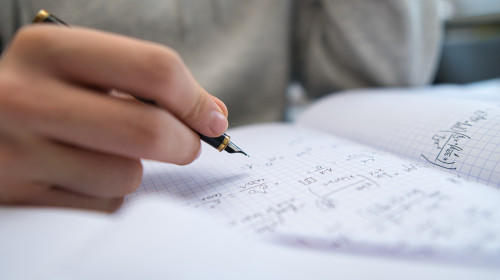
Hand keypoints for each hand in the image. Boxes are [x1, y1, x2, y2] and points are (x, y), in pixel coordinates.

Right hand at [0, 25, 227, 210]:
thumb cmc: (43, 93)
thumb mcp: (80, 68)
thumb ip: (145, 83)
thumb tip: (213, 115)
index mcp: (48, 49)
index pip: (155, 69)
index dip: (196, 100)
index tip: (212, 119)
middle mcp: (26, 97)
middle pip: (148, 130)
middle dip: (184, 144)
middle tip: (186, 145)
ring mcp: (18, 153)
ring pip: (126, 176)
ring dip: (132, 171)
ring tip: (102, 153)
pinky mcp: (18, 198)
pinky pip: (100, 206)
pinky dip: (104, 194)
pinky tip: (77, 175)